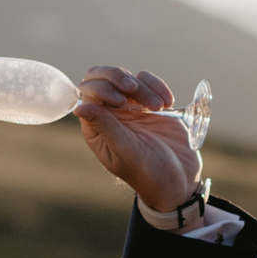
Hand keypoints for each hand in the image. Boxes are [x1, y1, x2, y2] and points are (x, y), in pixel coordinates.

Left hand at [74, 64, 201, 212]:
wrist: (179, 180)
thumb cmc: (148, 172)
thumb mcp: (126, 150)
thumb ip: (105, 126)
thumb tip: (78, 108)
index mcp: (97, 127)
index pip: (88, 93)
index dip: (101, 88)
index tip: (122, 101)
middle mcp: (110, 114)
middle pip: (103, 77)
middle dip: (118, 77)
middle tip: (134, 89)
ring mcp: (131, 107)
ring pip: (129, 78)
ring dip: (144, 88)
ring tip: (159, 108)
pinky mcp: (151, 103)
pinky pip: (149, 82)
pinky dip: (158, 86)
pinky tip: (168, 103)